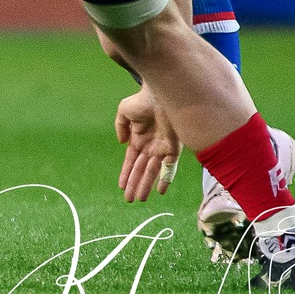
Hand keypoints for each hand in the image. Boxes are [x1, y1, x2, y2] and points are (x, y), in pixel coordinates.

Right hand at [114, 87, 180, 203]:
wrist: (161, 93)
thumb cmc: (142, 100)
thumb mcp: (124, 111)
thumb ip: (120, 127)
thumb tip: (122, 143)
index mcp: (138, 139)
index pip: (131, 161)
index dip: (126, 174)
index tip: (121, 187)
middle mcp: (150, 146)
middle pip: (141, 170)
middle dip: (134, 184)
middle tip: (129, 200)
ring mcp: (162, 148)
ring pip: (153, 172)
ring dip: (145, 185)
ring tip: (140, 199)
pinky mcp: (174, 147)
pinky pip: (170, 167)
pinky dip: (166, 178)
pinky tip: (160, 190)